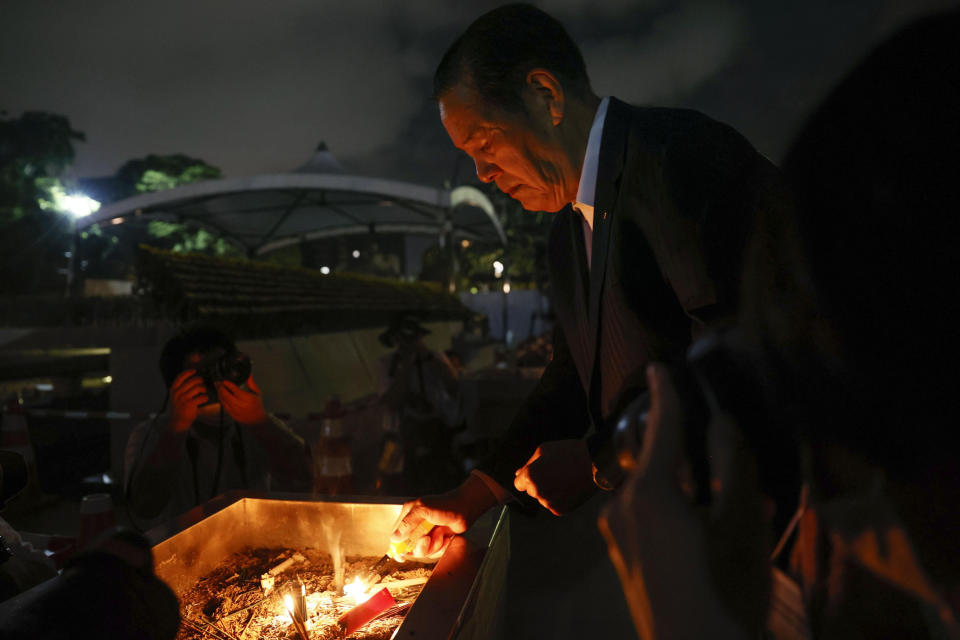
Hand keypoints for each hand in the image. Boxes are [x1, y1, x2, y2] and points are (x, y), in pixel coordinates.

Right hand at [168, 370, 207, 431]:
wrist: (178, 421)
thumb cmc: (179, 407)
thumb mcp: (176, 396)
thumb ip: (182, 388)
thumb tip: (194, 378)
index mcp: (173, 389)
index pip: (180, 376)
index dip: (188, 372)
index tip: (195, 371)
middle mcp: (177, 393)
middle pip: (192, 381)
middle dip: (200, 381)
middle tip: (202, 384)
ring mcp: (183, 399)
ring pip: (198, 388)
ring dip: (204, 389)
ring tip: (203, 392)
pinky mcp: (190, 405)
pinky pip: (202, 397)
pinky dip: (205, 397)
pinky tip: (204, 399)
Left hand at [217, 375, 268, 425]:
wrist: (256, 419)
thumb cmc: (257, 404)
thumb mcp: (257, 393)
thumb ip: (251, 383)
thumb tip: (249, 374)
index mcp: (248, 398)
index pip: (235, 390)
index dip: (228, 384)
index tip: (225, 380)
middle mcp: (241, 405)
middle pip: (226, 395)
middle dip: (221, 387)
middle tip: (218, 382)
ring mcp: (235, 410)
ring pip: (223, 400)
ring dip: (219, 393)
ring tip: (218, 387)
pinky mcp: (231, 414)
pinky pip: (223, 405)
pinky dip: (221, 399)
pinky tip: (220, 394)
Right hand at [391, 474, 497, 558]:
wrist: (464, 509)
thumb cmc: (444, 505)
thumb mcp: (423, 509)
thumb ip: (407, 522)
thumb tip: (394, 537)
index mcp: (408, 515)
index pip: (395, 534)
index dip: (397, 546)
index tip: (401, 554)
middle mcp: (415, 526)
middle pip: (409, 547)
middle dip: (419, 547)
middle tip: (427, 539)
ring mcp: (425, 534)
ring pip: (422, 551)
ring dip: (432, 546)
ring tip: (440, 534)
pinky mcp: (435, 540)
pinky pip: (433, 551)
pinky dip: (440, 546)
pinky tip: (445, 536)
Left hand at [513, 439, 594, 515]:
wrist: (595, 463)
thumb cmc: (568, 452)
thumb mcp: (544, 450)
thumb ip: (528, 463)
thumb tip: (518, 474)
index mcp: (530, 477)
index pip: (519, 484)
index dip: (528, 477)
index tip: (539, 472)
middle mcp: (537, 492)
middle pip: (531, 491)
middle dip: (539, 483)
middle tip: (556, 472)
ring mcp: (549, 503)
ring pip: (543, 498)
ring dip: (550, 491)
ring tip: (565, 478)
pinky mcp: (560, 510)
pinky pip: (554, 505)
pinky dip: (560, 498)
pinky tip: (569, 487)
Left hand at [598, 364, 768, 639]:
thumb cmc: (723, 592)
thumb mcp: (740, 526)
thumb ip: (732, 465)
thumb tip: (722, 424)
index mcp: (648, 492)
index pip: (660, 428)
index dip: (666, 395)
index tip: (659, 366)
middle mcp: (621, 506)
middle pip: (647, 455)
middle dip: (673, 440)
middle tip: (700, 430)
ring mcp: (615, 535)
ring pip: (644, 486)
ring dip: (674, 476)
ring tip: (713, 483)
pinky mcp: (622, 557)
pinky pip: (641, 512)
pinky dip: (666, 502)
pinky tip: (699, 519)